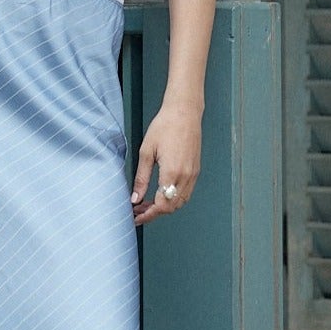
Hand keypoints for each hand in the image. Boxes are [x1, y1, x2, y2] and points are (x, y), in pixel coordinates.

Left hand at [129, 103, 200, 226]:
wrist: (184, 112)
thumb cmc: (164, 126)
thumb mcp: (146, 151)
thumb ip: (141, 178)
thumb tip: (135, 198)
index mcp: (172, 173)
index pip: (161, 205)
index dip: (148, 215)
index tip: (136, 217)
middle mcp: (186, 176)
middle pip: (171, 207)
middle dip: (154, 213)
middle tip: (138, 211)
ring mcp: (193, 174)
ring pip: (180, 202)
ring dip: (164, 207)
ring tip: (147, 203)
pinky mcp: (196, 170)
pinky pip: (186, 192)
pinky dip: (173, 198)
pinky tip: (161, 193)